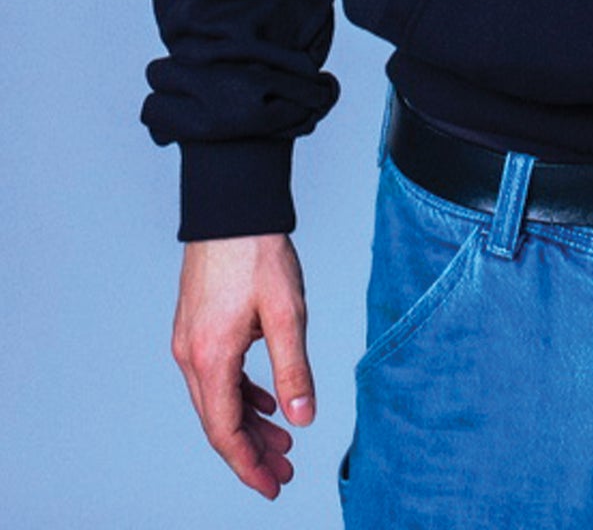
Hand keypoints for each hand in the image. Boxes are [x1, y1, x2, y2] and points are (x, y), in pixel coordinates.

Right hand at [172, 233, 315, 498]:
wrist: (232, 206)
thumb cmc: (258, 253)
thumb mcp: (287, 313)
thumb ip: (293, 371)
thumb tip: (303, 419)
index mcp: (210, 357)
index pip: (225, 431)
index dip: (249, 465)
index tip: (273, 485)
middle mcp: (191, 355)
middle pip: (219, 421)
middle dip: (252, 452)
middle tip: (285, 471)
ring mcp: (190, 341)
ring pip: (217, 399)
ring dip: (248, 425)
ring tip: (282, 442)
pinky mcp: (197, 326)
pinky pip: (216, 375)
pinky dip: (240, 395)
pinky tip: (264, 402)